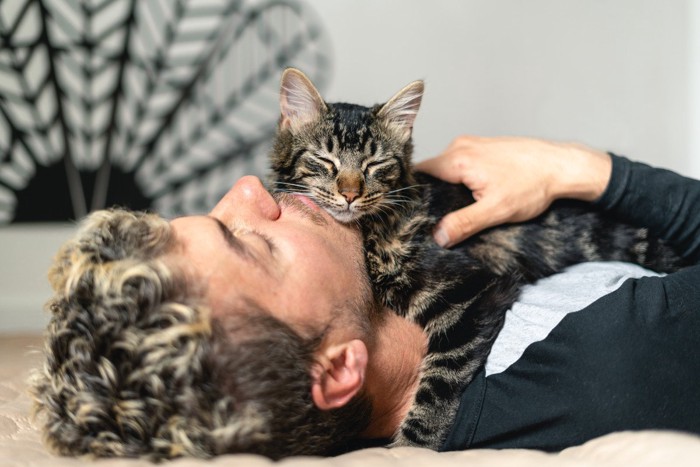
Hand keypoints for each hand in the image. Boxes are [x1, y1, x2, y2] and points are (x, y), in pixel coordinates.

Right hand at [416, 136, 611, 246]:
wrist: (563, 166)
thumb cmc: (533, 184)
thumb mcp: (496, 211)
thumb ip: (464, 223)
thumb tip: (438, 236)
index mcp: (458, 159)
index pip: (420, 174)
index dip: (414, 193)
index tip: (414, 212)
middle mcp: (461, 146)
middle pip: (432, 172)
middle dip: (432, 193)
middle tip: (437, 216)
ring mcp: (473, 144)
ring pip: (446, 168)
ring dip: (448, 187)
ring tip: (457, 207)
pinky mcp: (484, 148)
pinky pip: (461, 164)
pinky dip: (460, 180)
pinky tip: (473, 195)